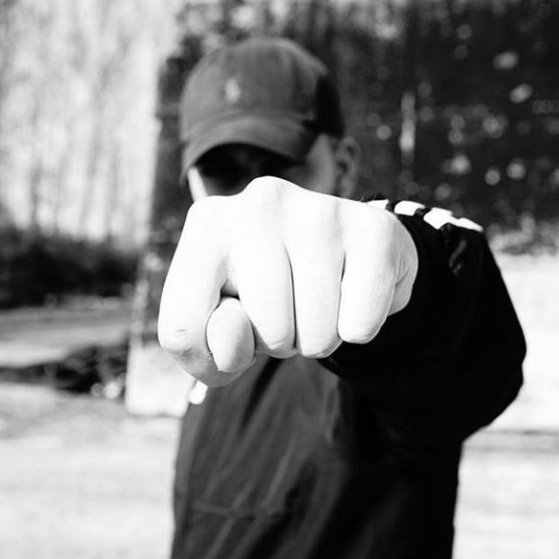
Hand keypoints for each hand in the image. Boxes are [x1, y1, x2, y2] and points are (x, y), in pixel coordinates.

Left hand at [158, 178, 417, 385]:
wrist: (334, 255)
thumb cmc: (261, 298)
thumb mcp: (213, 329)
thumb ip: (201, 347)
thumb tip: (234, 334)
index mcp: (206, 227)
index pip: (184, 331)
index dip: (212, 356)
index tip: (232, 327)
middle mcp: (258, 203)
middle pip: (268, 333)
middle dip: (281, 344)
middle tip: (287, 309)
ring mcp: (318, 210)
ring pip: (317, 333)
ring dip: (320, 340)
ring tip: (315, 302)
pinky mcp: (374, 227)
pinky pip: (361, 324)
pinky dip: (360, 330)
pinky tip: (352, 292)